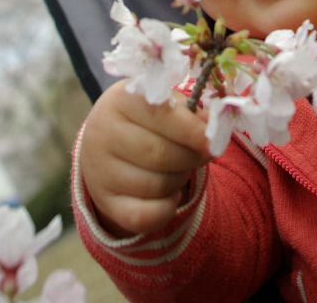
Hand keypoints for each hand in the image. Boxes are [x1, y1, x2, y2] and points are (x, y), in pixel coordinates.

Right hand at [80, 79, 210, 236]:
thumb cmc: (146, 117)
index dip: (192, 130)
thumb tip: (216, 125)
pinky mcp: (104, 202)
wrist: (106, 140)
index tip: (214, 141)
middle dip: (191, 158)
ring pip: (155, 185)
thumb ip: (191, 114)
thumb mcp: (165, 105)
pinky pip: (144, 217)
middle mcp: (103, 133)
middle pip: (160, 154)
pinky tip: (170, 194)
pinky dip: (167, 209)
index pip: (160, 115)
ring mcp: (99, 170)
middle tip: (202, 155)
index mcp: (120, 99)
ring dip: (180, 180)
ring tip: (180, 168)